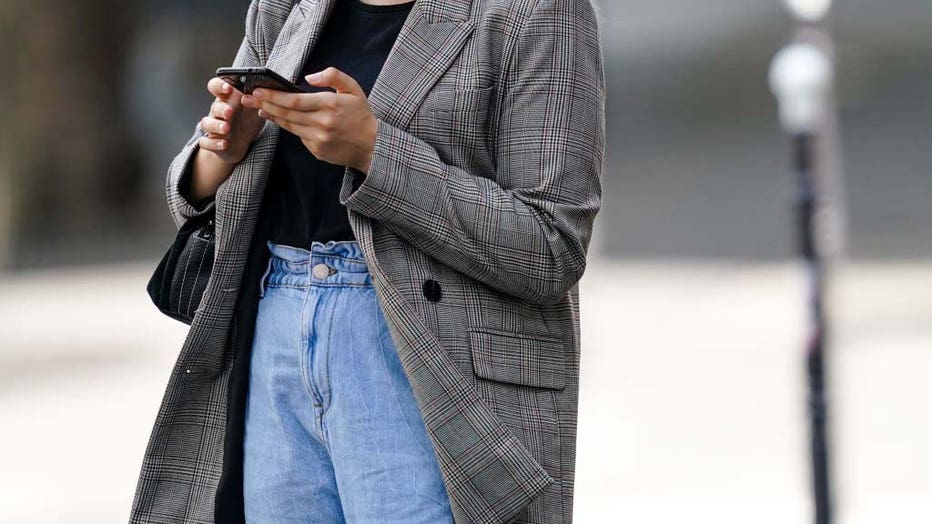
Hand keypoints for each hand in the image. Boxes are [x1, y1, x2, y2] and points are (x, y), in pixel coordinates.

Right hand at [198, 77, 265, 164]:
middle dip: (221, 108)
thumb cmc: (247, 122)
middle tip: (230, 112)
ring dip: (216, 125)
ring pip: (207, 123)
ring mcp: (213, 127)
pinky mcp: (211, 142)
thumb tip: (264, 89)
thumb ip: (257, 99)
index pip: (216, 86)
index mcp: (227, 100)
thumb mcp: (255, 109)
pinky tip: (224, 144)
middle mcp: (218, 112)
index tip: (229, 88)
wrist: (239, 144)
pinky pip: (206, 142)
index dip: (219, 85)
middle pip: (215, 106)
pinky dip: (213, 143)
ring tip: (226, 128)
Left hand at [240, 67, 377, 172]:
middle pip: (286, 113)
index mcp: (330, 105)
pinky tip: (278, 119)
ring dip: (272, 116)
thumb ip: (333, 76)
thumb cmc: (362, 116)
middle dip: (264, 104)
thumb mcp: (354, 89)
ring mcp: (318, 139)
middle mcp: (322, 123)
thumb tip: (310, 77)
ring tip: (258, 107)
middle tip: (248, 98)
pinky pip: (298, 136)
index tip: (258, 90)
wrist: (373, 146)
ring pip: (288, 126)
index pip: (294, 100)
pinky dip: (287, 127)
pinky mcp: (317, 150)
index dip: (273, 96)